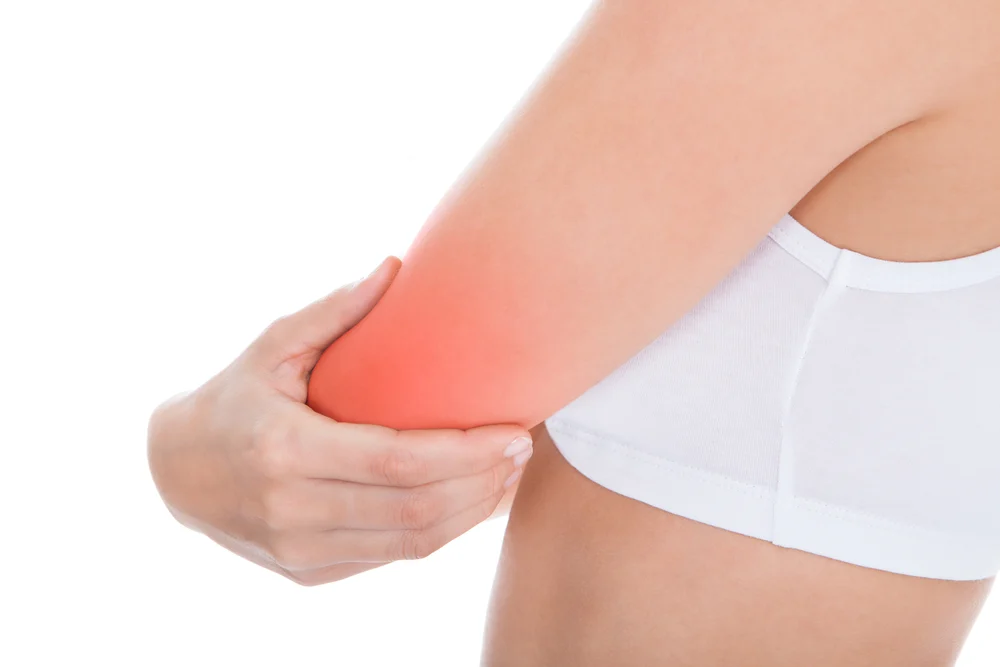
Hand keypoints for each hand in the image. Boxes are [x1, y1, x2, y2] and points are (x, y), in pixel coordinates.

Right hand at [147, 257, 533, 585]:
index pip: (398, 460)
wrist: (176, 471)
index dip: (466, 451)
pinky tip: (472, 502)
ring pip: (413, 543)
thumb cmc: (234, 396)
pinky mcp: (308, 572)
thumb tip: (398, 266)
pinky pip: (394, 557)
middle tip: (522, 449)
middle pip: (416, 508)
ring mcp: (299, 550)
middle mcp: (292, 510)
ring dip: (473, 512)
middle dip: (483, 481)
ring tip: (508, 475)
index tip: (514, 429)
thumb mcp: (271, 345)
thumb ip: (335, 310)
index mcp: (285, 449)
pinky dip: (443, 532)